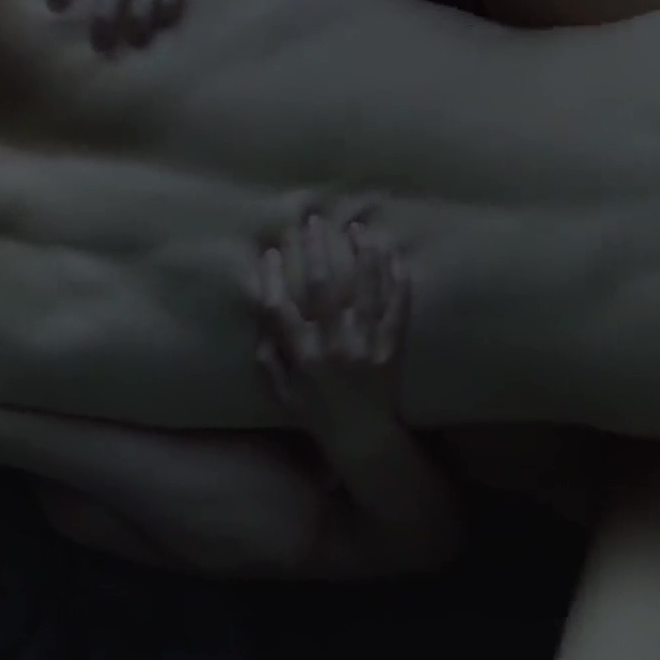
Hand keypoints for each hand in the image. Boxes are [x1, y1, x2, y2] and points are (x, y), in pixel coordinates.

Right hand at [256, 216, 410, 437]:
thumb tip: (262, 324)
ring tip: (357, 228)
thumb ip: (269, 358)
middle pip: (324, 287)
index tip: (273, 251)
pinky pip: (397, 307)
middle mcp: (333, 344)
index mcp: (302, 355)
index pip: (281, 308)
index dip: (274, 277)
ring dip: (361, 254)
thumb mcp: (282, 393)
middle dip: (317, 250)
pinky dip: (397, 280)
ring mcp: (365, 343)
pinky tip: (393, 255)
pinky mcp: (391, 346)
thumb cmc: (317, 415)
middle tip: (314, 221)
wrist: (363, 437)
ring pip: (364, 289)